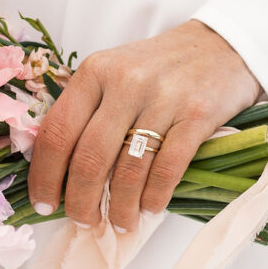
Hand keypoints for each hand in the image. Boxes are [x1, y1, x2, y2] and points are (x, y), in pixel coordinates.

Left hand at [27, 21, 259, 231]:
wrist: (222, 45)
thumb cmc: (161, 68)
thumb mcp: (115, 73)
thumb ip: (87, 111)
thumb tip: (60, 173)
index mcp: (95, 72)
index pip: (57, 132)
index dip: (45, 176)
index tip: (44, 204)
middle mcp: (125, 82)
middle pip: (89, 157)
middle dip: (81, 201)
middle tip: (83, 221)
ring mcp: (163, 98)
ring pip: (128, 170)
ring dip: (120, 207)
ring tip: (121, 223)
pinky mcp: (196, 115)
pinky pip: (166, 170)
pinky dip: (154, 198)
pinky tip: (150, 208)